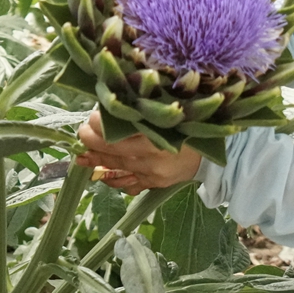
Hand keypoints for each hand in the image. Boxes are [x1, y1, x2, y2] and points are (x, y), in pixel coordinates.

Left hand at [76, 111, 202, 194]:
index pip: (120, 132)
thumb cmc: (190, 131)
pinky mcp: (153, 183)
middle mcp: (151, 157)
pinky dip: (113, 180)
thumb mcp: (169, 119)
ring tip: (82, 156)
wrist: (211, 157)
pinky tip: (102, 173)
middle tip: (82, 132)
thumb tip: (116, 107)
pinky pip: (128, 184)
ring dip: (96, 161)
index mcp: (156, 137)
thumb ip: (145, 116)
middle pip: (112, 151)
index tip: (92, 117)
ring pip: (116, 168)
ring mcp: (151, 173)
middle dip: (92, 142)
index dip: (101, 126)